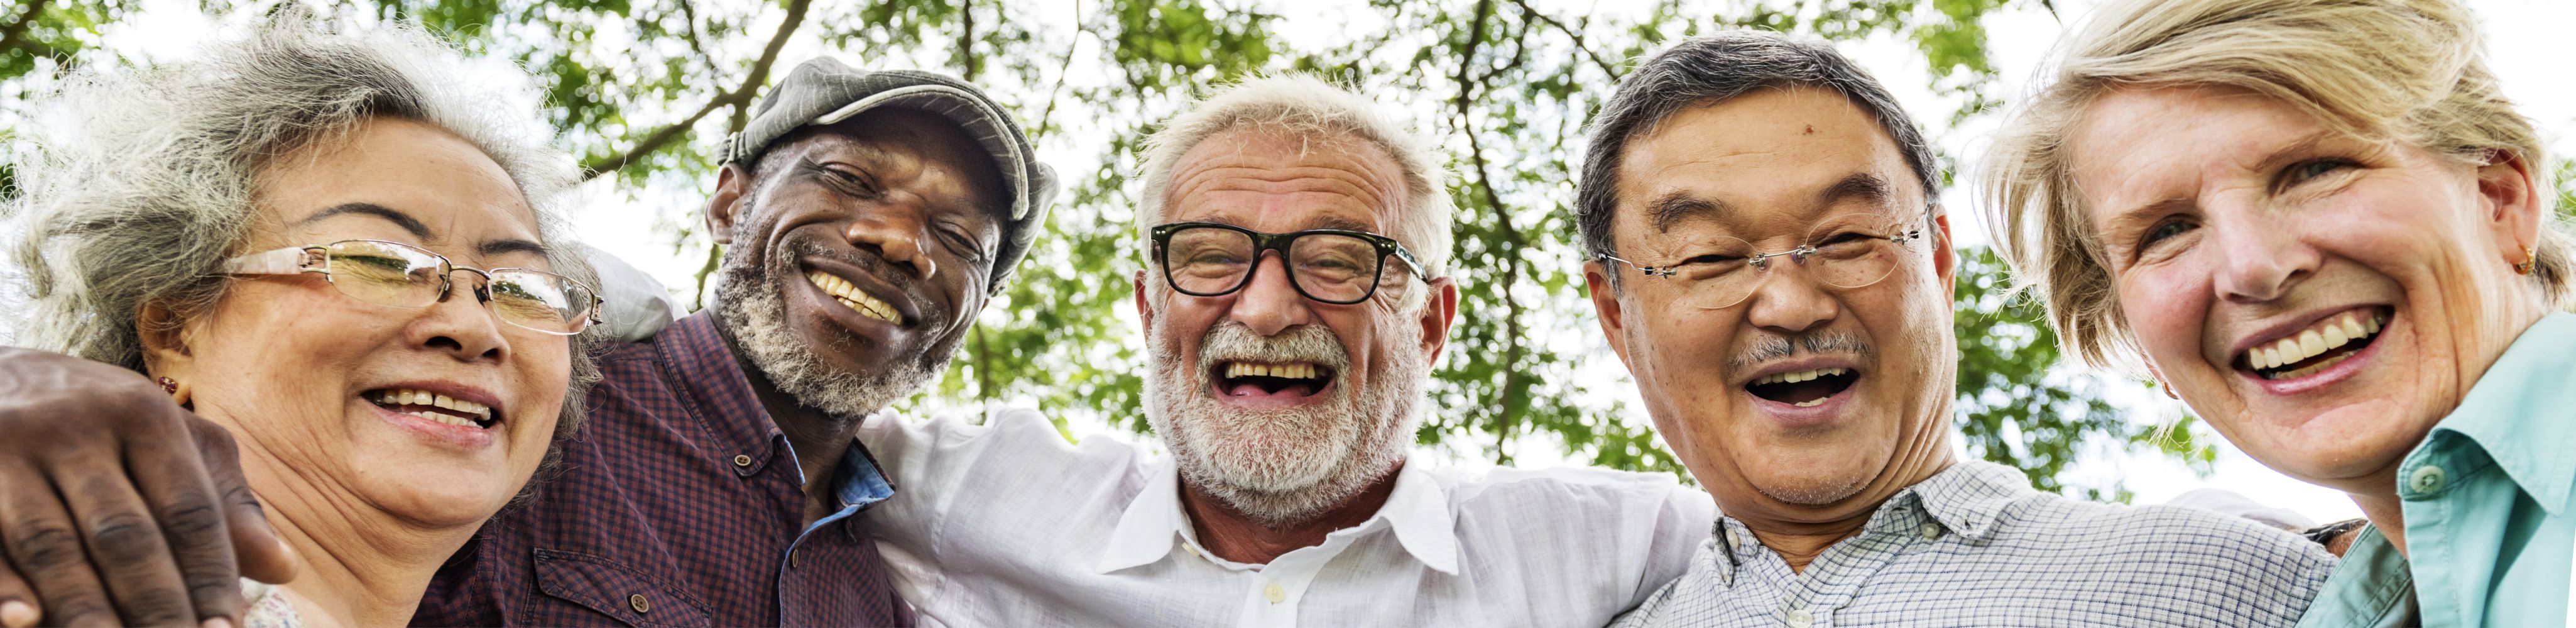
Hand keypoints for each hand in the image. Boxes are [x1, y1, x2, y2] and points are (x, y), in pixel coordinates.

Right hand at [0, 348, 294, 627]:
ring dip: (85, 608)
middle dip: (155, 603)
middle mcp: (75, 426)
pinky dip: (5, 585)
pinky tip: (24, 622)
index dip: (209, 574)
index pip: (186, 508)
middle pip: (124, 533)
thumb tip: (283, 568)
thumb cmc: (100, 420)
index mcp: (142, 414)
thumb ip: (222, 502)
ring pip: (54, 544)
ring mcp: (9, 450)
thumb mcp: (168, 441)